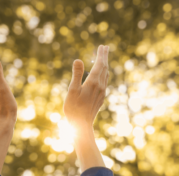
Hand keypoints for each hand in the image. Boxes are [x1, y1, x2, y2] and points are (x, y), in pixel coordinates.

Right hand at [63, 45, 108, 171]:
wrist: (82, 126)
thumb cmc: (74, 109)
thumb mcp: (72, 90)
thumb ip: (76, 74)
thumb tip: (78, 59)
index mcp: (93, 82)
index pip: (99, 65)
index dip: (101, 55)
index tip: (102, 46)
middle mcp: (100, 86)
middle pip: (104, 68)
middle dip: (104, 57)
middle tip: (105, 47)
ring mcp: (102, 92)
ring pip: (106, 75)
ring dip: (105, 65)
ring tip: (104, 58)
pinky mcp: (101, 97)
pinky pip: (104, 81)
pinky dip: (104, 73)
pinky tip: (103, 74)